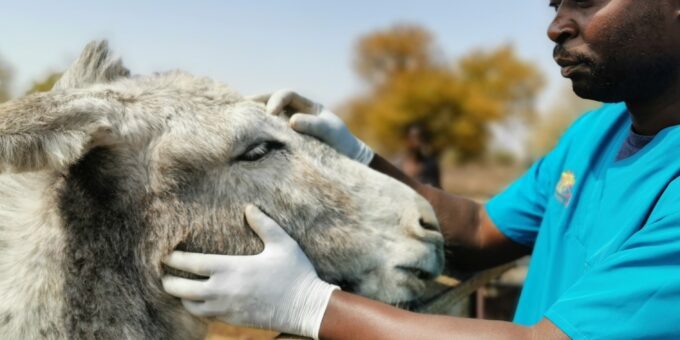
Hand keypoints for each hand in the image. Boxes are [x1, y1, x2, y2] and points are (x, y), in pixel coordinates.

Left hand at [162, 205, 338, 338]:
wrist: (306, 308)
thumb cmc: (296, 272)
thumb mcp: (283, 244)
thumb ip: (264, 224)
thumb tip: (249, 207)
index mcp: (232, 268)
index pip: (192, 263)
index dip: (175, 258)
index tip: (165, 254)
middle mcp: (223, 290)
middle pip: (182, 288)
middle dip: (169, 280)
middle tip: (164, 273)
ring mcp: (226, 308)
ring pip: (190, 305)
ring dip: (181, 296)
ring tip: (178, 287)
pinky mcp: (232, 320)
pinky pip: (205, 316)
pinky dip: (196, 308)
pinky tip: (197, 300)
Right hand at [249, 89, 374, 164]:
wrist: (348, 160)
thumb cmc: (340, 142)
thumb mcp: (329, 131)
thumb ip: (313, 125)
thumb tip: (291, 121)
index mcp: (307, 105)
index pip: (287, 95)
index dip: (276, 100)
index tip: (270, 113)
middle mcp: (295, 112)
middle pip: (271, 101)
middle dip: (256, 103)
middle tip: (240, 108)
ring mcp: (288, 126)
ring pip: (267, 117)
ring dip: (254, 117)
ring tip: (237, 121)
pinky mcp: (284, 141)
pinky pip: (268, 133)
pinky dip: (257, 133)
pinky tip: (245, 139)